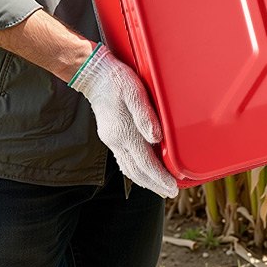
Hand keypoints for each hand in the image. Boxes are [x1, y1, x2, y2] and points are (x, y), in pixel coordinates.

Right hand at [68, 45, 176, 197]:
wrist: (93, 74)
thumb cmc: (117, 80)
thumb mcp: (134, 92)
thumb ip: (145, 116)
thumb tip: (156, 137)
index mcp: (123, 133)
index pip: (145, 163)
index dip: (160, 178)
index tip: (172, 188)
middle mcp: (116, 141)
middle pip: (137, 171)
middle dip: (154, 184)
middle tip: (170, 192)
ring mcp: (111, 140)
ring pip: (129, 168)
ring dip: (145, 180)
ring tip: (159, 186)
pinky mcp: (110, 136)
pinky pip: (123, 160)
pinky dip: (135, 171)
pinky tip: (142, 171)